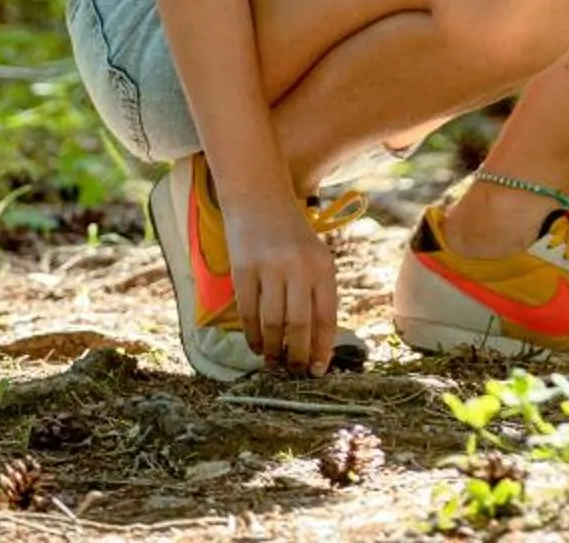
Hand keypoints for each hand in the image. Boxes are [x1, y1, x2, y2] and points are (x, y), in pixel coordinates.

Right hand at [221, 193, 339, 374]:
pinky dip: (252, 335)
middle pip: (298, 326)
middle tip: (292, 372)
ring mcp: (270, 268)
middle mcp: (299, 268)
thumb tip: (317, 342)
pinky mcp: (243, 269)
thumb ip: (317, 293)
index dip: (321, 348)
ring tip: (273, 363)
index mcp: (323, 267)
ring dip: (273, 349)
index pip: (326, 317)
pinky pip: (248, 312)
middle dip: (296, 355)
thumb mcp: (315, 258)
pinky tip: (256, 346)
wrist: (259, 197)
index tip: (317, 370)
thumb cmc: (291, 235)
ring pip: (272, 323)